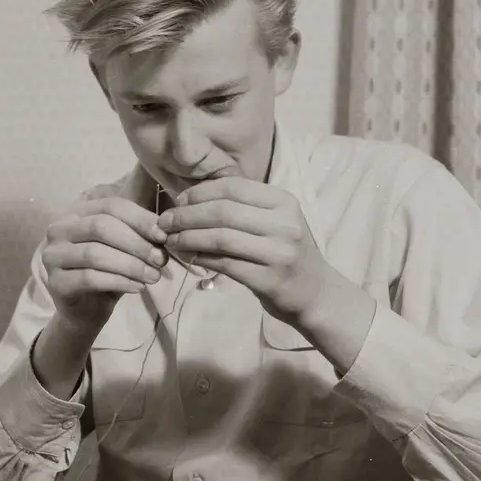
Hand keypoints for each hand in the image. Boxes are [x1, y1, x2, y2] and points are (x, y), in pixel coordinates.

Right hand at [41, 197, 167, 335]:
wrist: (87, 310)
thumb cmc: (108, 272)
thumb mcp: (125, 248)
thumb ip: (139, 234)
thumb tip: (164, 230)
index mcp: (76, 213)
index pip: (110, 206)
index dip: (139, 219)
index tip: (163, 236)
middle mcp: (58, 229)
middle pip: (101, 227)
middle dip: (135, 243)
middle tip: (160, 260)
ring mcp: (52, 256)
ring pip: (95, 254)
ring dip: (130, 265)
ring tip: (153, 276)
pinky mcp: (55, 282)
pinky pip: (89, 278)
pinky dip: (118, 281)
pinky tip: (138, 288)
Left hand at [158, 178, 328, 325]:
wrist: (316, 293)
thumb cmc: (286, 253)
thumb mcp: (275, 221)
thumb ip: (242, 208)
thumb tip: (189, 199)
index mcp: (284, 202)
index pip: (233, 188)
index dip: (200, 192)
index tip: (178, 201)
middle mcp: (284, 224)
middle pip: (223, 212)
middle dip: (187, 215)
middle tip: (165, 222)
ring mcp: (278, 252)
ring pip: (221, 238)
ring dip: (188, 237)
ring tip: (170, 240)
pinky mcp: (269, 279)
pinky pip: (225, 264)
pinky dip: (200, 258)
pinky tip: (187, 256)